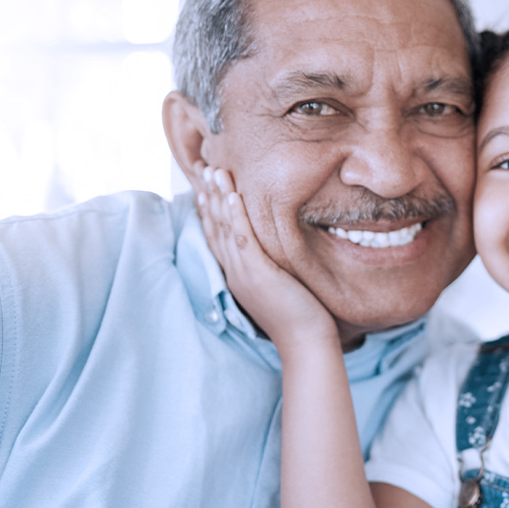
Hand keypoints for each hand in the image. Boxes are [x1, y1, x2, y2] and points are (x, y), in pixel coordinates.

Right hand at [195, 161, 336, 348]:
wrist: (306, 341)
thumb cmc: (299, 315)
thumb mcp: (279, 284)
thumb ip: (271, 265)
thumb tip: (276, 247)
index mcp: (237, 274)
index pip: (217, 235)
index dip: (208, 208)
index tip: (204, 184)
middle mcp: (235, 272)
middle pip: (215, 227)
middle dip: (208, 195)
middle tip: (203, 166)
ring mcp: (244, 272)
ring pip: (225, 228)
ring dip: (218, 197)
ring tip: (214, 170)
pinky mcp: (259, 274)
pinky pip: (244, 240)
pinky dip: (236, 216)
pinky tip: (232, 196)